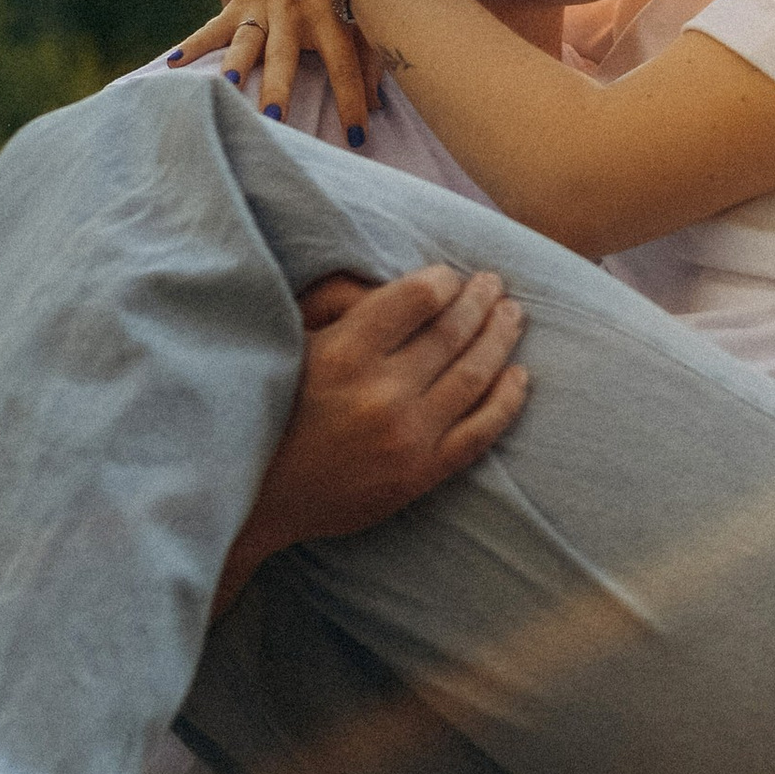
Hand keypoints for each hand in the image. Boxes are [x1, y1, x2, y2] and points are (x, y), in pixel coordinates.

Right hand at [171, 0, 378, 135]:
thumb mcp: (365, 24)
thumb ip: (370, 63)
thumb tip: (378, 108)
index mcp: (328, 16)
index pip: (343, 65)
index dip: (352, 100)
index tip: (357, 137)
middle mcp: (293, 10)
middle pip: (284, 56)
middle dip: (278, 88)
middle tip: (273, 118)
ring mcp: (263, 5)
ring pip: (247, 42)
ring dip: (236, 64)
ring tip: (227, 86)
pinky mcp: (241, 3)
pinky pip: (214, 28)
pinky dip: (194, 46)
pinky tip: (175, 65)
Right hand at [212, 265, 527, 614]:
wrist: (254, 498)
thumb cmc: (266, 410)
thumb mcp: (289, 344)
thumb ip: (338, 306)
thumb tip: (395, 283)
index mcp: (345, 353)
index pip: (419, 297)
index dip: (443, 280)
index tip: (450, 275)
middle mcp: (382, 393)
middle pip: (454, 331)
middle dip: (481, 300)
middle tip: (494, 283)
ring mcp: (407, 438)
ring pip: (475, 376)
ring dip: (501, 338)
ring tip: (513, 316)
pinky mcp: (420, 475)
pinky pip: (480, 433)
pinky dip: (506, 401)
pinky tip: (520, 377)